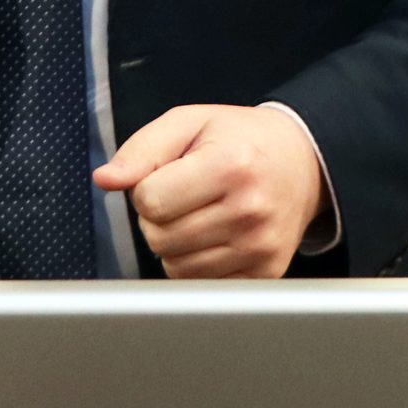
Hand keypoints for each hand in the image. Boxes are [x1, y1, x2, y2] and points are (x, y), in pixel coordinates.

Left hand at [92, 104, 324, 278]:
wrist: (302, 162)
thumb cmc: (240, 140)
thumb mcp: (190, 122)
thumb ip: (142, 148)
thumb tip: (105, 179)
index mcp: (230, 165)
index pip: (150, 200)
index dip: (146, 187)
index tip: (168, 176)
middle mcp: (250, 210)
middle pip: (159, 238)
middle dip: (158, 217)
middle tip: (184, 195)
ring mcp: (260, 247)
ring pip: (175, 267)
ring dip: (174, 244)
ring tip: (201, 214)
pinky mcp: (265, 273)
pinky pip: (201, 285)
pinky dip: (196, 264)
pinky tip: (215, 237)